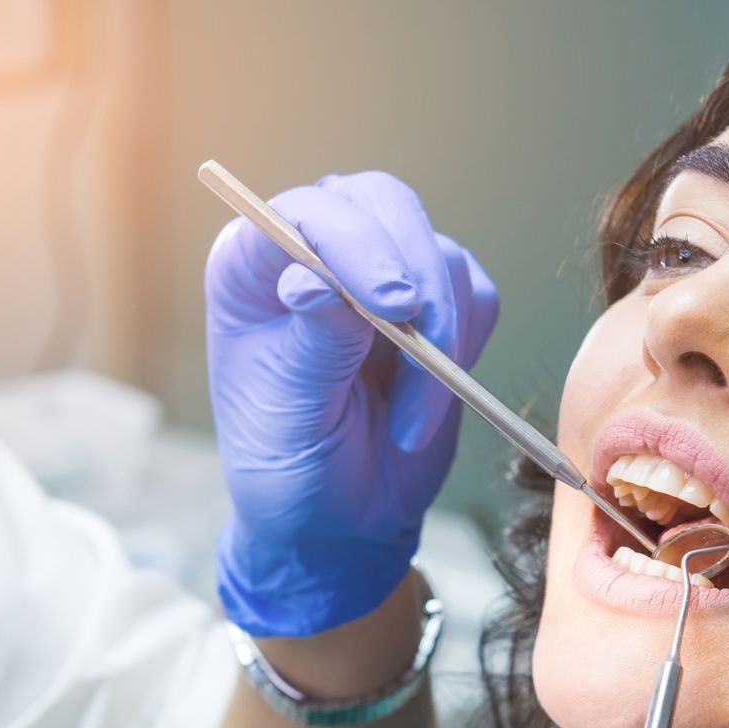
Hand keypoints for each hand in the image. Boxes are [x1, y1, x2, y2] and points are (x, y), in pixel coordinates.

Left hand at [205, 171, 498, 636]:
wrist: (338, 521)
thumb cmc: (290, 469)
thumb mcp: (288, 415)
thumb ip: (310, 344)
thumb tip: (314, 279)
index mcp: (254, 267)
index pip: (306, 214)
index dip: (352, 243)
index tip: (390, 305)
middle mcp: (317, 254)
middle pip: (383, 206)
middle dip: (414, 271)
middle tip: (422, 342)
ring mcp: (381, 274)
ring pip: (439, 255)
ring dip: (441, 338)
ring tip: (410, 421)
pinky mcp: (437, 306)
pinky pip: (474, 295)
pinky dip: (467, 349)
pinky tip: (427, 408)